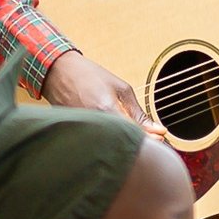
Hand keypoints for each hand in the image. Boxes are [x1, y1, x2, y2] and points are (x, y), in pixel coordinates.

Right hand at [39, 51, 165, 135]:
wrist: (59, 72)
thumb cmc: (90, 76)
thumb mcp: (120, 89)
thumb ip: (138, 112)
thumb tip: (157, 129)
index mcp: (107, 110)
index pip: (134, 134)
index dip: (150, 139)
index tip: (160, 137)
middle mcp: (94, 123)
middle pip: (122, 144)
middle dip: (137, 144)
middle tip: (148, 138)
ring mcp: (82, 129)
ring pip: (109, 146)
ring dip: (122, 143)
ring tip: (128, 134)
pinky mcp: (75, 133)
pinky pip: (96, 142)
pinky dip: (107, 140)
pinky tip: (111, 133)